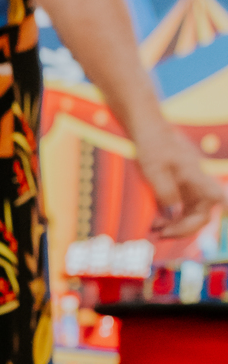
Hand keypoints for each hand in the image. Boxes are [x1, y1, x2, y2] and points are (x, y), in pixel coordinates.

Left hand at [139, 126, 223, 241]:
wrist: (149, 130)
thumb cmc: (152, 146)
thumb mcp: (154, 170)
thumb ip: (166, 192)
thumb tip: (174, 214)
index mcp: (197, 175)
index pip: (214, 200)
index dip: (198, 220)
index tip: (171, 229)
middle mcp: (199, 183)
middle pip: (202, 214)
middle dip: (183, 228)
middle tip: (160, 233)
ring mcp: (192, 186)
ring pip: (192, 214)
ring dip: (176, 225)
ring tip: (155, 228)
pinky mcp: (183, 188)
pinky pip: (182, 209)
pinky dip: (171, 218)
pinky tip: (156, 222)